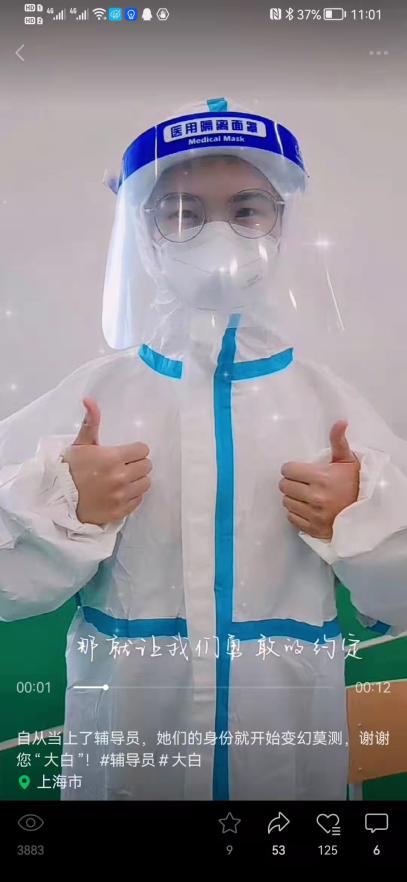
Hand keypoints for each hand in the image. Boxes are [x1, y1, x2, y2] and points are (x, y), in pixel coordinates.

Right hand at [62, 398, 151, 525]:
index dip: (136, 450)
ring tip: (125, 479)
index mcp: (112, 458)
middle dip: (138, 464)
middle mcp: (120, 477)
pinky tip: (121, 492)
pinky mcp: (119, 511)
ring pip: (146, 484)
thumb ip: (90, 422)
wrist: (57, 498)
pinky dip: (132, 496)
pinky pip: (138, 501)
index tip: (127, 453)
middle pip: (147, 466)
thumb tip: (89, 400)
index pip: (142, 450)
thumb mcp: (80, 444)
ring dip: (138, 480)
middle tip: (125, 465)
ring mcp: (121, 496)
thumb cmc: (69, 468)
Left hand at [278, 420, 359, 539]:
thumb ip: (338, 441)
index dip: (292, 468)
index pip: (288, 470)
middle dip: (291, 482)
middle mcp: (315, 497)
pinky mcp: (313, 528)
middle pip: (284, 486)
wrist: (368, 512)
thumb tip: (341, 421)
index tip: (300, 470)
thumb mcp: (348, 460)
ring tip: (306, 495)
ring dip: (293, 498)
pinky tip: (308, 508)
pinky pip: (291, 518)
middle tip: (302, 482)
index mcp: (321, 477)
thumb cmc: (355, 483)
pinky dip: (297, 513)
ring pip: (286, 502)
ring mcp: (313, 514)